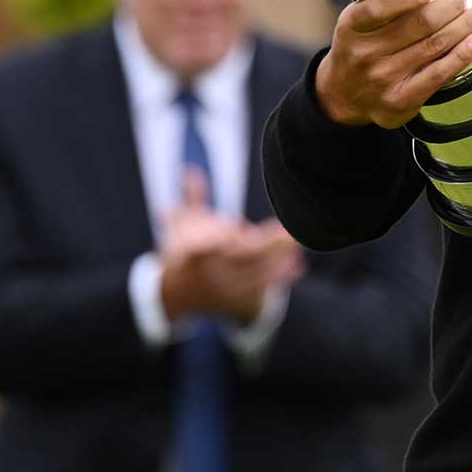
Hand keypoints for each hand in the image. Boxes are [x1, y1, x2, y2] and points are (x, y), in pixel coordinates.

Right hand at [161, 170, 304, 322]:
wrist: (173, 294)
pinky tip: (296, 265)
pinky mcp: (235, 303)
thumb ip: (192, 197)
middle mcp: (210, 275)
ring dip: (279, 260)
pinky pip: (262, 292)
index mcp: (193, 255)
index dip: (215, 241)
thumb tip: (189, 169)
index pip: (202, 249)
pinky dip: (279, 279)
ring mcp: (224, 291)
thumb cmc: (182, 251)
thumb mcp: (182, 223)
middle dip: (268, 245)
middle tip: (290, 231)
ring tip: (298, 245)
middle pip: (242, 260)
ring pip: (256, 276)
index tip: (233, 230)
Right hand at [316, 0, 471, 127]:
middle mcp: (365, 54)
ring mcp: (383, 79)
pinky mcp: (401, 100)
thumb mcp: (358, 21)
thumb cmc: (359, 49)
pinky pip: (438, 74)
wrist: (345, 96)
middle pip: (417, 25)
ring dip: (463, 27)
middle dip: (449, 7)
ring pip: (433, 46)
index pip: (376, 9)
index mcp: (351, 28)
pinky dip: (460, 56)